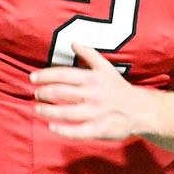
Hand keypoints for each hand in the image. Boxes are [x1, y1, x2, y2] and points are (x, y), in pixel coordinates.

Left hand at [31, 44, 152, 139]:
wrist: (140, 110)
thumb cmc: (118, 88)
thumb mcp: (106, 67)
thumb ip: (89, 54)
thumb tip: (72, 42)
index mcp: (93, 78)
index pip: (64, 74)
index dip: (45, 75)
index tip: (33, 78)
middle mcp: (93, 95)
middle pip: (61, 93)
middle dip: (44, 93)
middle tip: (36, 94)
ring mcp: (95, 113)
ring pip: (66, 112)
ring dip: (48, 110)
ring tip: (38, 108)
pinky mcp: (99, 129)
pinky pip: (78, 131)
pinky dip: (63, 130)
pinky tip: (51, 126)